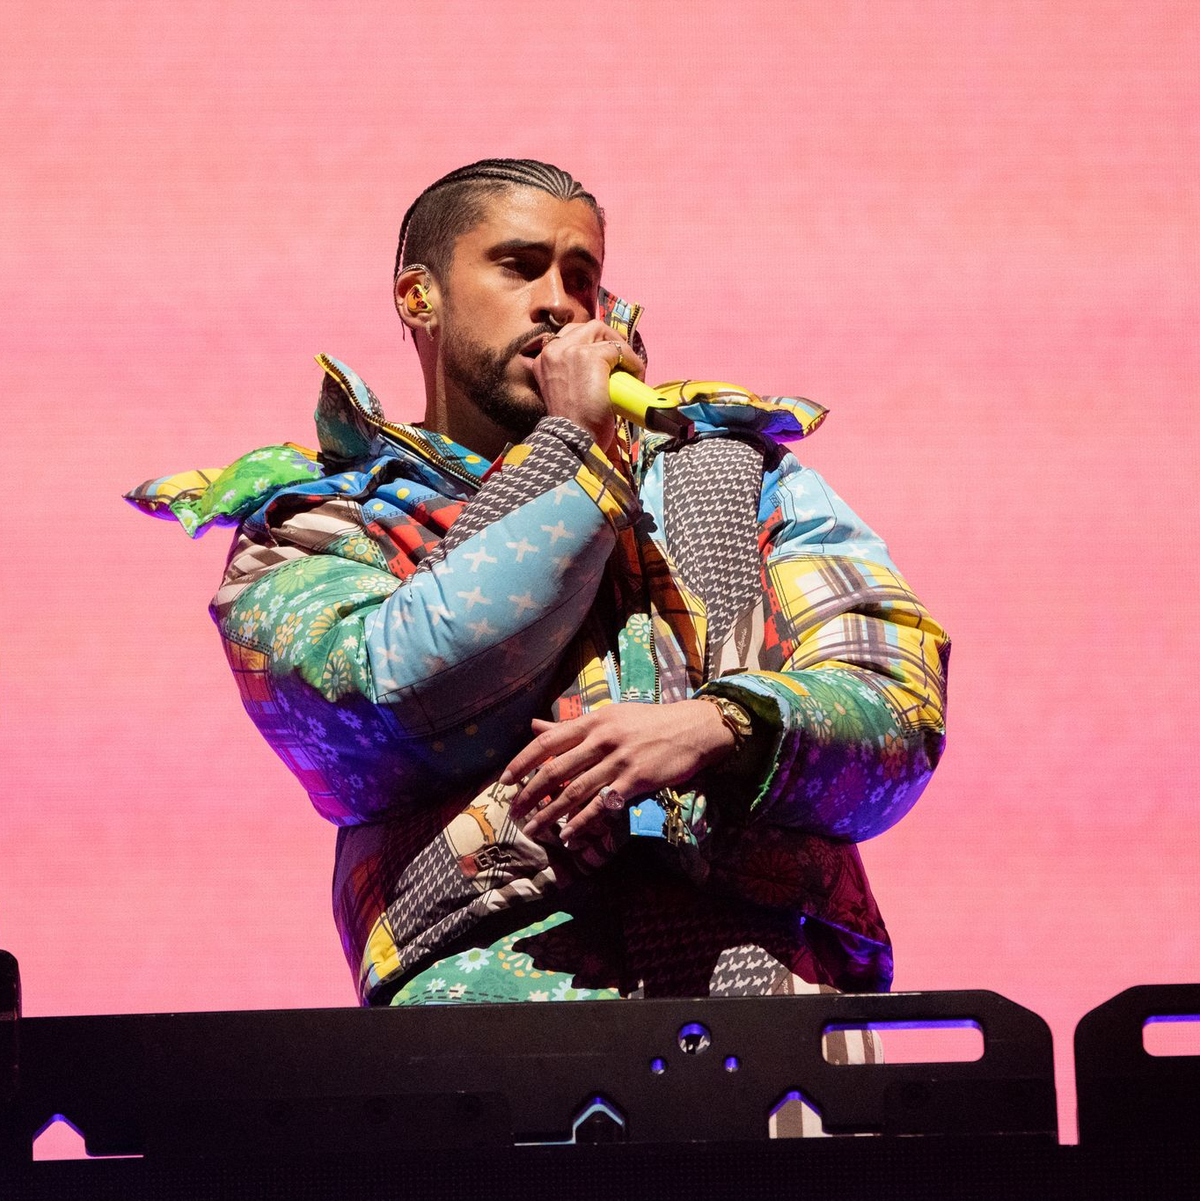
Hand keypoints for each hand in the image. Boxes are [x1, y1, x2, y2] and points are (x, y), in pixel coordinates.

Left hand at [500, 700, 734, 845]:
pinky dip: (583, 822)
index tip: (504, 781)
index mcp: (593, 721)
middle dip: (529, 794)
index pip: (547, 742)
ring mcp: (619, 760)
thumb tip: (535, 727)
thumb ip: (571, 726)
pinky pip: (602, 805)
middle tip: (513, 812)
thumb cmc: (648, 722)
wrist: (693, 729)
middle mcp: (602, 739)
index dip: (522, 762)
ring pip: (575, 791)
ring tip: (533, 830)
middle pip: (556, 770)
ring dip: (550, 814)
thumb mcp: (609, 716)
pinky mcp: (636, 780)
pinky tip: (569, 835)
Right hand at [531, 319, 644, 452]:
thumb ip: (573, 374)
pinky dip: (632, 361)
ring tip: (629, 366)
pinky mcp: (589, 356)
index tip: (608, 356)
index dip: (592, 342)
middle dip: (608, 338)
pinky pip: (618, 350)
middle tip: (622, 358)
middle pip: (586, 328)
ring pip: (601, 332)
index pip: (569, 336)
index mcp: (543, 360)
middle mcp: (552, 350)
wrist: (574, 439)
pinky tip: (636, 375)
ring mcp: (569, 350)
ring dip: (620, 347)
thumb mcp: (565, 392)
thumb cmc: (573, 425)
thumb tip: (601, 367)